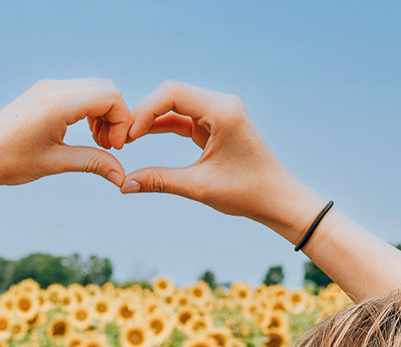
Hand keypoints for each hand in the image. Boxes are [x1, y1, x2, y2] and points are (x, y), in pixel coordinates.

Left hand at [0, 78, 131, 189]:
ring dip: (103, 114)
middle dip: (115, 117)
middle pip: (106, 89)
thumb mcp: (54, 163)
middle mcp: (53, 88)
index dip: (122, 122)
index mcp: (58, 103)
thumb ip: (92, 162)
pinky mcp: (41, 93)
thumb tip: (122, 176)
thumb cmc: (7, 161)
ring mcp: (46, 88)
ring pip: (93, 89)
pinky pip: (78, 92)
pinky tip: (82, 134)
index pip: (110, 97)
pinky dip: (89, 110)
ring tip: (96, 143)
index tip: (114, 148)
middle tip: (107, 146)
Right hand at [117, 80, 326, 241]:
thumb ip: (160, 181)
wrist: (278, 199)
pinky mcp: (218, 123)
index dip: (144, 110)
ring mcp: (221, 111)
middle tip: (122, 137)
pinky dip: (164, 126)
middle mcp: (223, 103)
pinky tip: (142, 137)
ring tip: (127, 139)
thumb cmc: (247, 193)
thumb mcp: (199, 187)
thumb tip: (124, 185)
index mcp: (223, 111)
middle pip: (172, 93)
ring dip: (152, 119)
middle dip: (144, 112)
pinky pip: (184, 118)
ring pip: (176, 104)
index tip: (127, 135)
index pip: (172, 93)